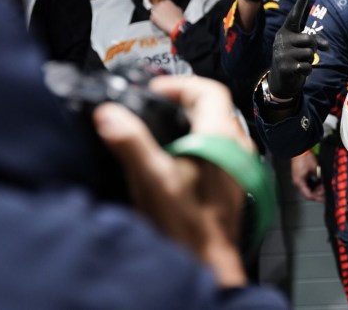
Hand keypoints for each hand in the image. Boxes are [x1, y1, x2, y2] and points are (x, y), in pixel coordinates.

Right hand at [93, 75, 251, 286]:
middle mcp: (236, 145)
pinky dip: (197, 139)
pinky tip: (175, 154)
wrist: (209, 262)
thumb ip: (131, 143)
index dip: (179, 85)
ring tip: (160, 126)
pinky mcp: (234, 178)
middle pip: (213, 104)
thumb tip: (109, 114)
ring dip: (189, 119)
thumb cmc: (186, 226)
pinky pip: (218, 145)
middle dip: (181, 100)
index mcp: (220, 137)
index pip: (209, 90)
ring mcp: (238, 162)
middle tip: (153, 106)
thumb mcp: (152, 180)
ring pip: (216, 124)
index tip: (154, 91)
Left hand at [150, 0, 185, 35]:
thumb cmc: (179, 18)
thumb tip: (171, 9)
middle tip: (162, 17)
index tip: (165, 12)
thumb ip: (173, 7)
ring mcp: (155, 10)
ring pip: (154, 13)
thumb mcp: (178, 9)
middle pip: (157, 7)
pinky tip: (160, 24)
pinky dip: (155, 21)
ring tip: (161, 21)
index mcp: (167, 1)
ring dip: (156, 16)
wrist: (176, 25)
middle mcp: (160, 4)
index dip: (163, 9)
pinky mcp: (152, 16)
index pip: (162, 4)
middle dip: (159, 12)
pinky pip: (152, 19)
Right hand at [269, 0, 329, 99]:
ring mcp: (281, 53)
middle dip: (313, 48)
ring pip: (310, 54)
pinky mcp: (284, 67)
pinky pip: (307, 66)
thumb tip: (327, 47)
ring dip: (310, 60)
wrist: (281, 79)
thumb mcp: (303, 46)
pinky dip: (308, 70)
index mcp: (286, 31)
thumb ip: (316, 41)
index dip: (299, 6)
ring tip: (299, 62)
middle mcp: (281, 40)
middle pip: (310, 39)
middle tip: (304, 53)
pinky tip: (299, 71)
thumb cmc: (295, 57)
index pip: (293, 17)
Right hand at [290, 151, 323, 201]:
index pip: (309, 195)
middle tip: (326, 193)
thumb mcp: (315, 168)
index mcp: (299, 183)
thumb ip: (320, 177)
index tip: (325, 198)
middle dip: (318, 194)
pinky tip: (320, 183)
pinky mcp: (301, 177)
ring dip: (316, 189)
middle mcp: (298, 184)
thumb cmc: (306, 158)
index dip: (318, 197)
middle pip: (308, 193)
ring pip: (308, 189)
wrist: (299, 149)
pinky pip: (308, 184)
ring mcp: (299, 180)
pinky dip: (314, 185)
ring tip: (324, 187)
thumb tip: (326, 183)